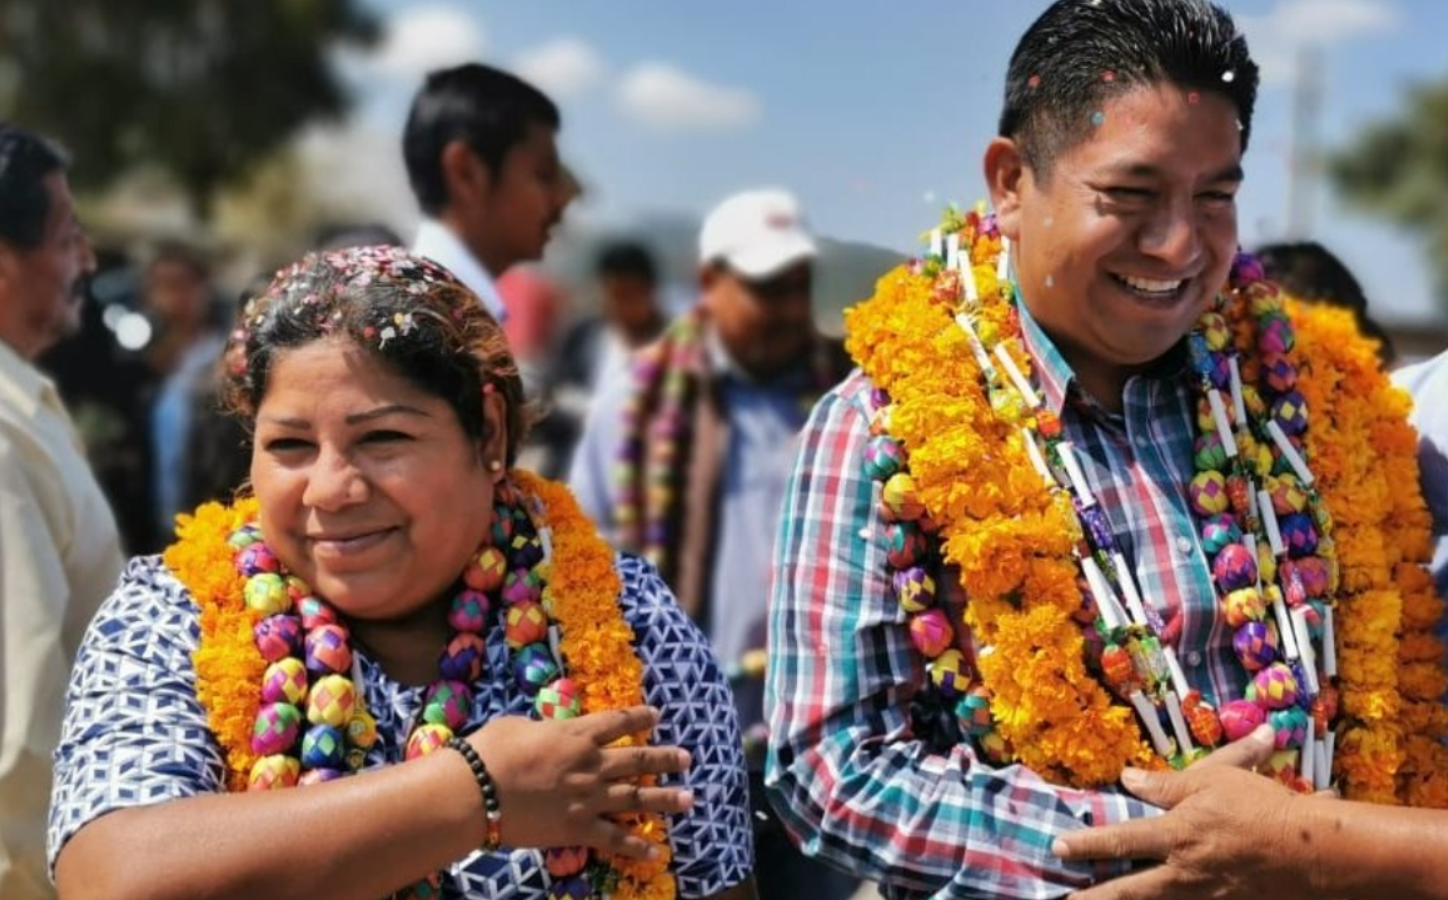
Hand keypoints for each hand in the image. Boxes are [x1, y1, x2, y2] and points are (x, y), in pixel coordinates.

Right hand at [469, 705, 692, 857]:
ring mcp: (588, 797)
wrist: (477, 792)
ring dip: (665, 798)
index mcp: (575, 734)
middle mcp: (591, 764)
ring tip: (689, 798)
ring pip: (637, 796)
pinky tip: (658, 851)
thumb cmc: (490, 752)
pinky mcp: (579, 828)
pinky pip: (615, 837)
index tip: (657, 715)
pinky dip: (638, 845)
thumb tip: (544, 731)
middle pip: (637, 758)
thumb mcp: (516, 725)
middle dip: (665, 757)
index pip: (616, 722)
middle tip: (687, 758)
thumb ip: (540, 728)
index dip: (639, 717)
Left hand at [1051, 725, 1325, 899]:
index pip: (1121, 839)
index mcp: (1178, 836)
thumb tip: (1127, 779)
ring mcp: (1205, 897)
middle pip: (1128, 892)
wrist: (1318, 852)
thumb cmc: (1264, 808)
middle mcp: (1184, 873)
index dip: (1087, 844)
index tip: (1057, 846)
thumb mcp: (1214, 781)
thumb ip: (1166, 784)